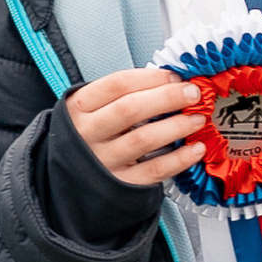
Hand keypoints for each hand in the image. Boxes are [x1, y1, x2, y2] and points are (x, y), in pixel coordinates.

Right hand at [64, 66, 208, 188]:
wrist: (64, 181)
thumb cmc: (86, 136)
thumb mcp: (90, 110)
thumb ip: (121, 96)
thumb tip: (170, 84)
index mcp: (79, 107)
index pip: (117, 84)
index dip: (151, 78)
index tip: (175, 77)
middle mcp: (88, 134)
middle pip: (130, 109)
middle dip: (167, 97)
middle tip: (193, 93)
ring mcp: (103, 161)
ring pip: (144, 139)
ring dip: (177, 126)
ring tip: (197, 118)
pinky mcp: (120, 185)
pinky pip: (154, 170)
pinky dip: (179, 159)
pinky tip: (195, 148)